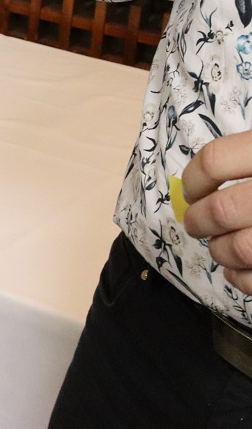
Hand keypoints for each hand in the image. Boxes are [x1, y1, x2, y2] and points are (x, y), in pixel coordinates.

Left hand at [182, 129, 251, 294]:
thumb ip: (243, 156)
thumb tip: (197, 183)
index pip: (215, 160)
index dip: (194, 179)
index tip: (193, 191)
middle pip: (221, 210)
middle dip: (199, 222)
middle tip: (197, 225)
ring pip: (239, 249)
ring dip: (220, 252)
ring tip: (221, 248)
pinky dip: (241, 280)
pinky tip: (240, 271)